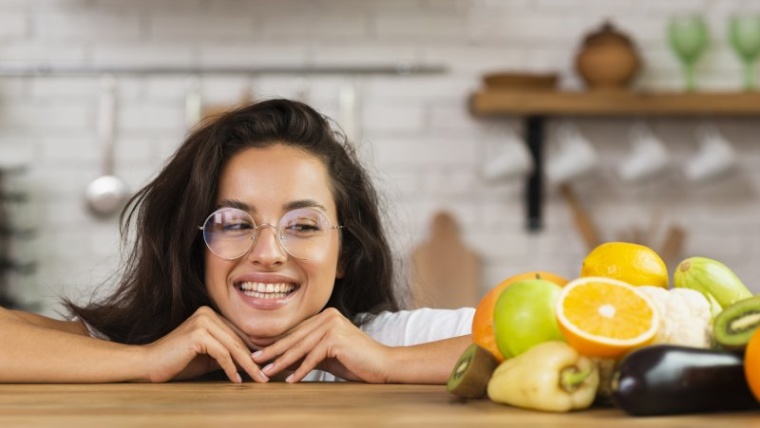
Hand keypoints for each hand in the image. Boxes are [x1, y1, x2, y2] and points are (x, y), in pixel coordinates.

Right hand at [141, 306, 267, 382]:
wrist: (149, 365)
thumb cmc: (178, 362)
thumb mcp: (209, 357)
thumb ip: (229, 354)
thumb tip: (254, 362)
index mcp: (210, 314)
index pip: (238, 333)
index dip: (254, 350)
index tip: (265, 365)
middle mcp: (207, 313)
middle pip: (238, 339)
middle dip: (254, 359)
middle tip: (266, 375)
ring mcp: (202, 321)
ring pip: (233, 346)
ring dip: (247, 365)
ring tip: (258, 379)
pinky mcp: (198, 333)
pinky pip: (222, 353)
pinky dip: (231, 368)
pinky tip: (236, 380)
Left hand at [252, 308, 390, 382]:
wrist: (382, 364)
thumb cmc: (355, 361)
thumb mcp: (326, 356)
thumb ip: (306, 354)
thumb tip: (280, 361)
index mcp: (325, 316)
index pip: (296, 330)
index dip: (276, 341)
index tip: (258, 349)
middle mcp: (328, 316)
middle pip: (295, 337)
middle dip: (273, 350)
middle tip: (254, 359)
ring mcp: (332, 325)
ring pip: (301, 347)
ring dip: (281, 362)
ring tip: (266, 372)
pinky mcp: (336, 338)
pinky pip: (313, 357)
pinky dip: (301, 370)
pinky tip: (290, 381)